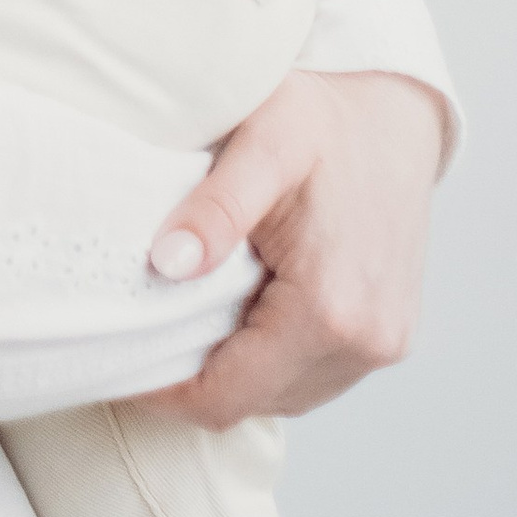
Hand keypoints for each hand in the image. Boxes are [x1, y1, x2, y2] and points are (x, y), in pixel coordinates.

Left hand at [139, 69, 443, 427]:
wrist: (397, 113)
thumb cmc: (325, 120)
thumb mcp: (263, 143)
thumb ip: (215, 208)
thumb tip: (166, 263)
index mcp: (330, 308)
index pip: (226, 396)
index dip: (165, 392)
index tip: (119, 360)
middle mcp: (367, 342)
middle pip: (252, 403)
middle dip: (194, 377)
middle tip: (143, 331)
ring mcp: (384, 344)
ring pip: (283, 395)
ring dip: (235, 370)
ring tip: (191, 315)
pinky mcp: (389, 336)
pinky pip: (314, 375)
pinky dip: (271, 359)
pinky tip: (244, 310)